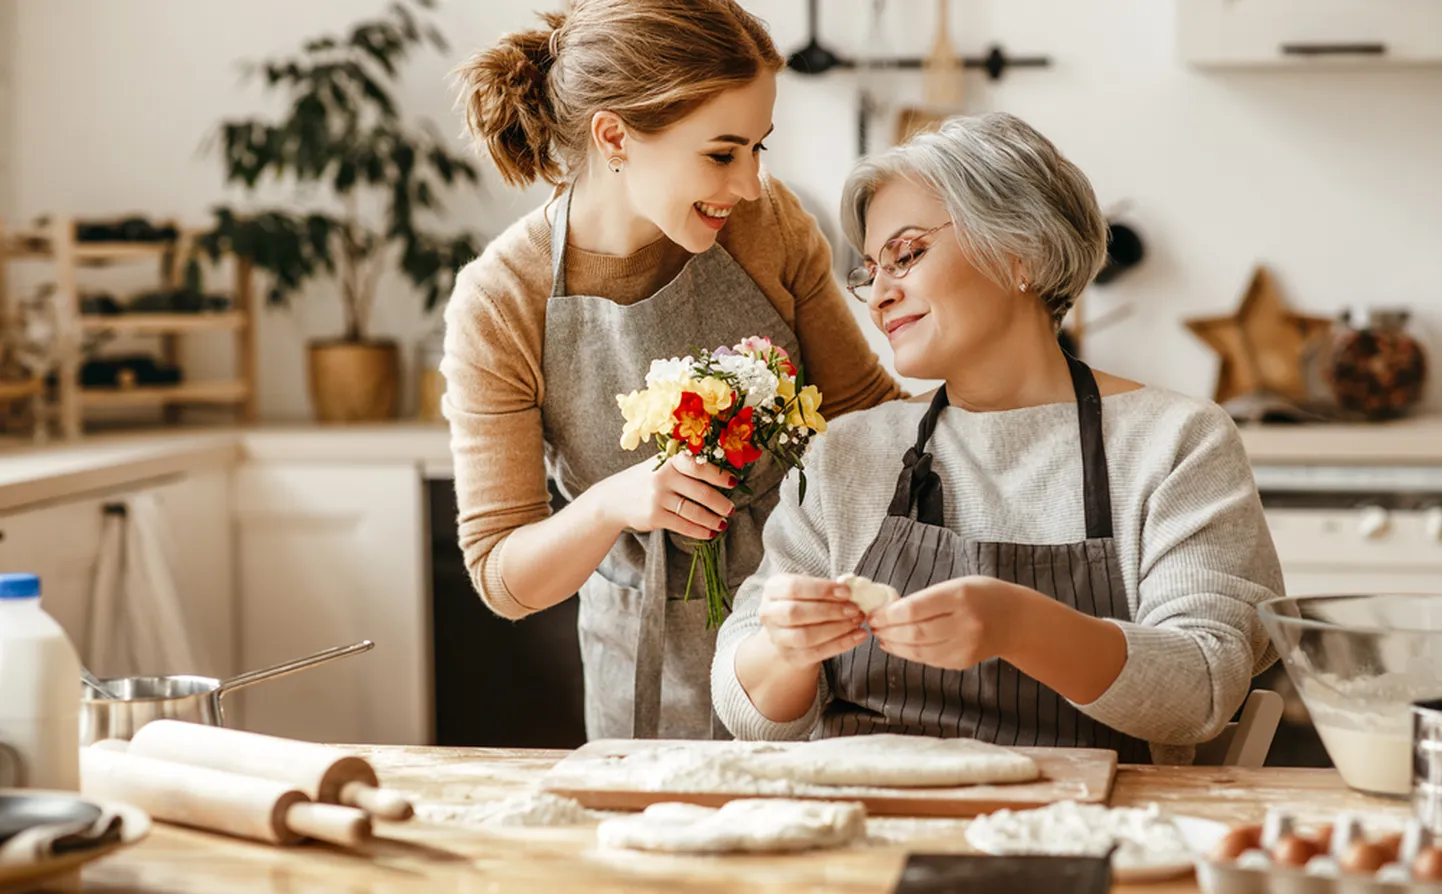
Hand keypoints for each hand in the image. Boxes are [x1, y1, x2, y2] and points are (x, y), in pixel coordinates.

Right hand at [591, 453, 735, 540]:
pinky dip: (699, 531)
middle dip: (720, 502)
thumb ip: (684, 464)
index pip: (698, 465)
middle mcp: (663, 476)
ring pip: (694, 510)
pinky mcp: (654, 516)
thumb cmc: (646, 479)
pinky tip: (709, 533)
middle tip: (731, 509)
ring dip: (713, 519)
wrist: (613, 499)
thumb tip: (722, 470)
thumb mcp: (660, 464)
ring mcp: (657, 497)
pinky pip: (683, 525)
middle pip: (700, 491)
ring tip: (724, 523)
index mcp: (669, 460)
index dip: (719, 474)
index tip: (734, 482)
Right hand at [758, 574, 866, 668]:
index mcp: (772, 589)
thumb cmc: (806, 601)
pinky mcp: (791, 656)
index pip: (793, 587)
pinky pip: (817, 653)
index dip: (822, 589)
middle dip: (829, 611)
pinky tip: (858, 636)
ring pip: (805, 636)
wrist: (792, 628)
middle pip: (796, 613)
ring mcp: (778, 638)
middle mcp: (769, 614)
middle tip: (854, 609)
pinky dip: (841, 644)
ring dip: (837, 628)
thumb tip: (853, 589)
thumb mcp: (810, 588)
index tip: (846, 591)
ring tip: (857, 621)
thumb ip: (827, 588)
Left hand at [868, 576, 1015, 670]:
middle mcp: (964, 624)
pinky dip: (909, 654)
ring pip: (919, 651)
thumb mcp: (956, 585)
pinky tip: (898, 646)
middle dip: (888, 631)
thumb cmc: (982, 595)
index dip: (889, 614)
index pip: (915, 609)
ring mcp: (965, 646)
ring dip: (895, 645)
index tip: (874, 614)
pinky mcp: (963, 661)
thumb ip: (926, 598)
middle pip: (915, 633)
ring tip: (882, 637)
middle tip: (873, 627)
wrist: (1016, 620)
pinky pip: (929, 660)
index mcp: (960, 597)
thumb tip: (889, 611)